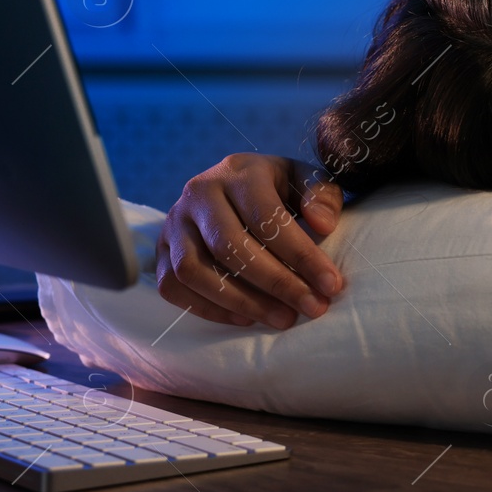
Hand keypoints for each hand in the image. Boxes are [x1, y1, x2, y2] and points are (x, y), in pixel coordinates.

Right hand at [156, 153, 344, 328]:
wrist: (232, 188)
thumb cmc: (278, 189)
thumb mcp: (304, 181)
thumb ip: (322, 196)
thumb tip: (323, 225)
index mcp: (238, 171)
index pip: (266, 217)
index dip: (301, 255)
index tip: (331, 285)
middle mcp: (198, 193)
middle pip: (230, 246)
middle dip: (277, 283)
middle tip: (313, 308)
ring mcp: (173, 223)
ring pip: (195, 270)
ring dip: (242, 301)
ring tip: (284, 319)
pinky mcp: (160, 250)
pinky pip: (173, 287)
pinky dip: (209, 308)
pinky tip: (246, 319)